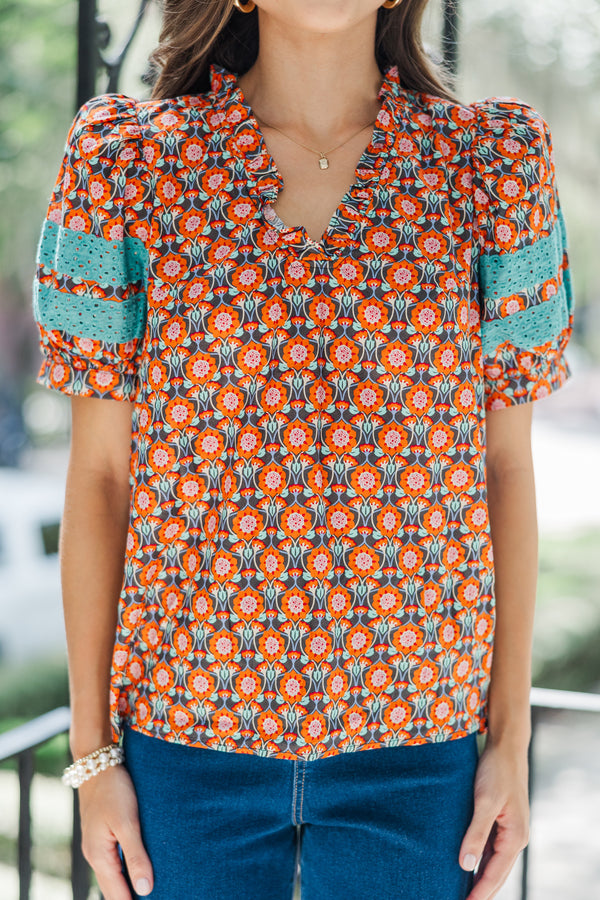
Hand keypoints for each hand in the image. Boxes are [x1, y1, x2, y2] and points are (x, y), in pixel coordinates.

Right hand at [78, 763, 153, 899]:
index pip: (117, 894)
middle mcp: (95, 854)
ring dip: (128, 883)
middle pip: (113, 887)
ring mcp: (96, 844)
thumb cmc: (113, 790)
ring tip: (149, 889)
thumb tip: (145, 889)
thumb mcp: (127, 823)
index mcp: (99, 856)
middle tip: (155, 898)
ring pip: (113, 874)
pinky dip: (125, 869)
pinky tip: (138, 867)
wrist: (97, 762)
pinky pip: (113, 860)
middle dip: (131, 897)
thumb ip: (135, 856)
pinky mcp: (102, 833)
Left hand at [459, 738, 529, 899]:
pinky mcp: (500, 820)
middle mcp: (514, 837)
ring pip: (491, 861)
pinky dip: (478, 859)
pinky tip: (465, 866)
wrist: (505, 747)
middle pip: (496, 873)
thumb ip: (476, 834)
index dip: (480, 893)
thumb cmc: (496, 771)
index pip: (495, 875)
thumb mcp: (484, 802)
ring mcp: (508, 829)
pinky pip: (489, 847)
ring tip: (460, 891)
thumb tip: (466, 865)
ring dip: (478, 876)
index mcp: (515, 837)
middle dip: (480, 890)